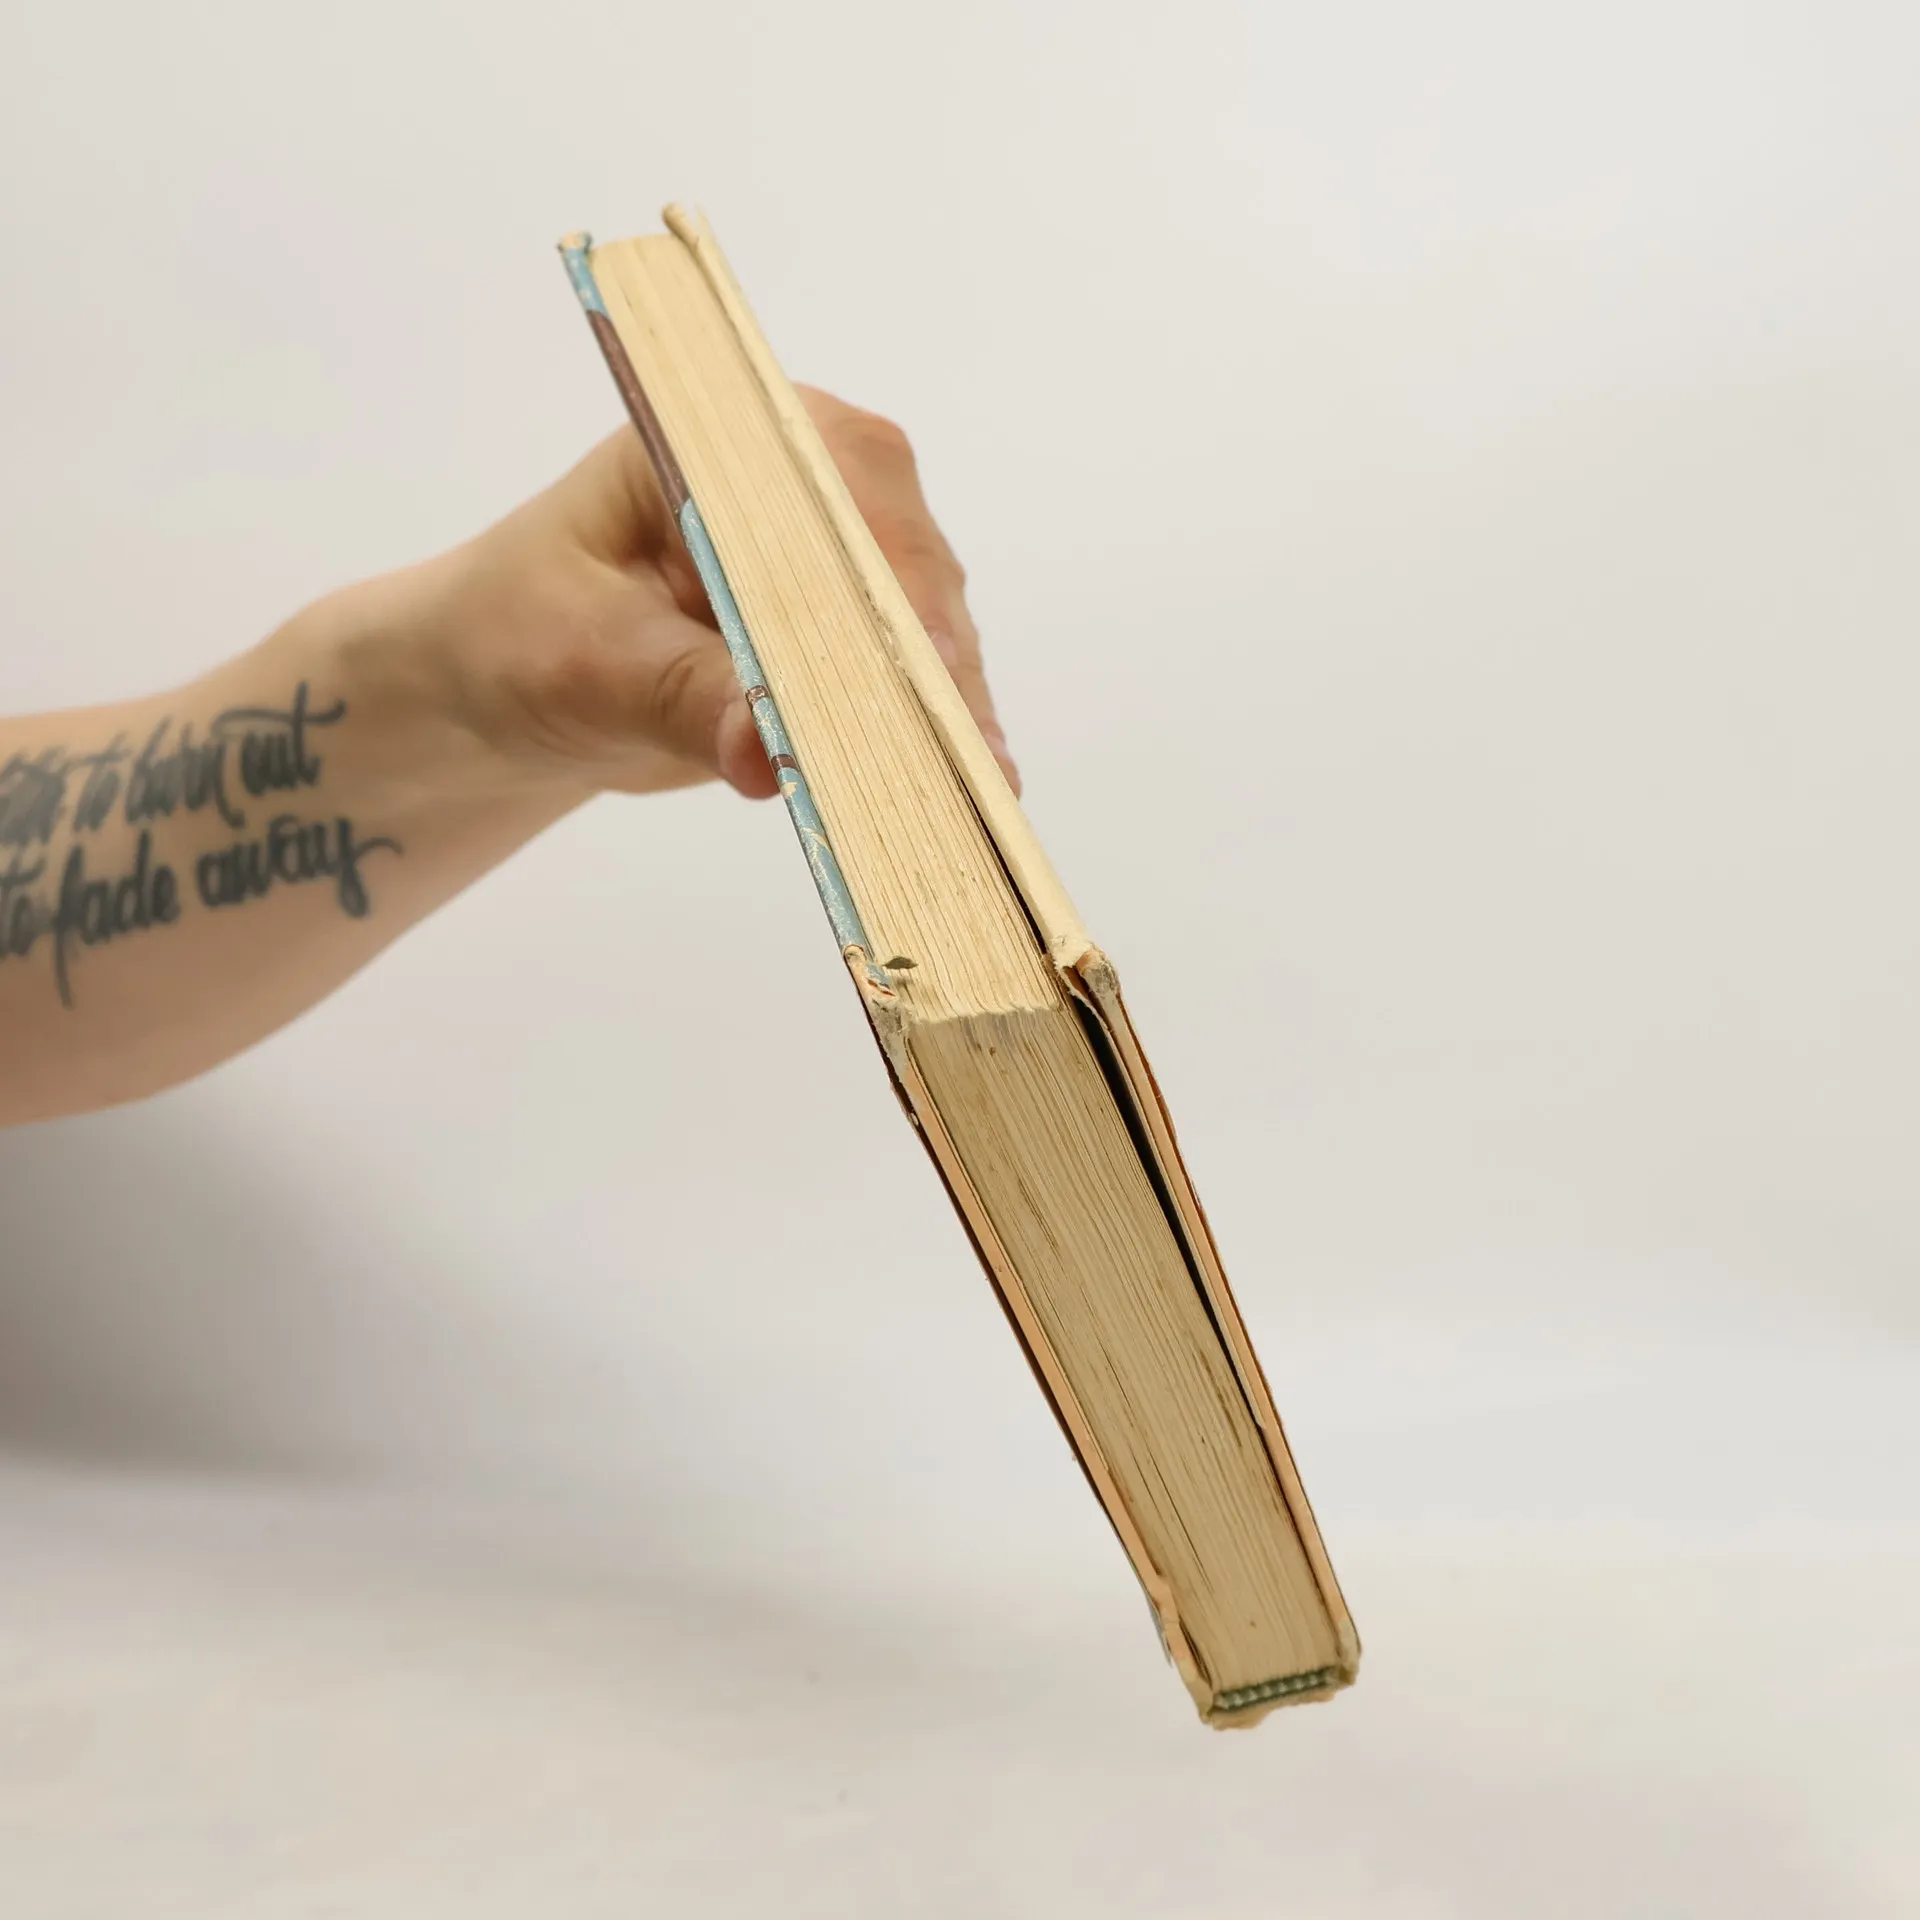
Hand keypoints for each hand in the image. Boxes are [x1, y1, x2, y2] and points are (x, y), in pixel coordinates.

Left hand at [420, 389, 1018, 801]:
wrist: (504, 684)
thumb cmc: (519, 632)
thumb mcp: (582, 661)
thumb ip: (679, 695)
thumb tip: (768, 754)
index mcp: (731, 441)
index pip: (836, 496)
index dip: (887, 583)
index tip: (923, 675)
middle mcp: (809, 482)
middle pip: (904, 566)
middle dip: (932, 665)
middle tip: (968, 764)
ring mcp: (841, 561)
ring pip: (928, 631)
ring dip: (948, 713)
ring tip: (977, 796)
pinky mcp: (852, 639)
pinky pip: (912, 686)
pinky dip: (930, 742)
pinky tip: (964, 799)